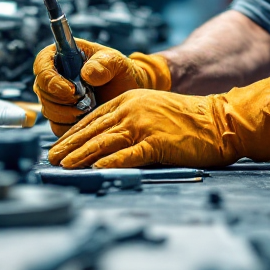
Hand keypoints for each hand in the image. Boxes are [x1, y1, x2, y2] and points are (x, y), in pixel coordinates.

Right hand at [33, 39, 170, 135]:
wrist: (126, 92)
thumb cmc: (119, 71)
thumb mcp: (116, 62)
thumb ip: (104, 64)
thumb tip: (86, 74)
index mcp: (62, 56)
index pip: (42, 64)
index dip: (50, 78)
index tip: (71, 91)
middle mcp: (54, 76)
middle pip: (42, 90)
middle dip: (63, 100)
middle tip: (86, 101)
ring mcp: (55, 98)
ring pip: (48, 109)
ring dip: (68, 113)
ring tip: (90, 108)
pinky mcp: (61, 117)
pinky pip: (56, 126)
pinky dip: (70, 126)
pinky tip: (87, 118)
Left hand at [46, 77, 269, 168]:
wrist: (219, 120)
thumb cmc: (188, 119)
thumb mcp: (151, 110)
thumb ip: (128, 121)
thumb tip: (102, 143)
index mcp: (129, 100)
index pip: (92, 118)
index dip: (72, 134)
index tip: (57, 147)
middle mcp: (132, 109)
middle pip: (93, 130)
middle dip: (69, 146)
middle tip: (50, 159)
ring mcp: (144, 125)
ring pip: (104, 141)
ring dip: (81, 155)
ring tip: (64, 166)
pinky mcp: (157, 142)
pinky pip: (129, 154)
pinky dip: (111, 162)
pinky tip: (97, 168)